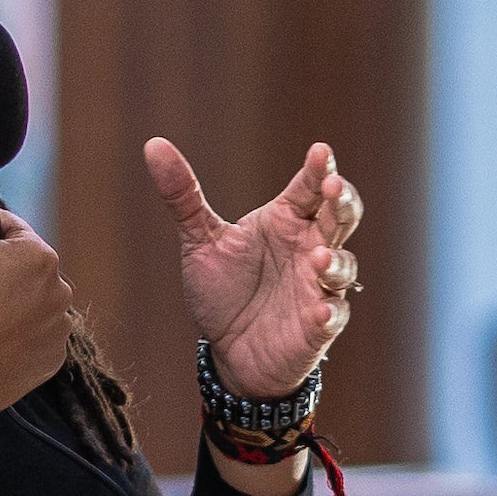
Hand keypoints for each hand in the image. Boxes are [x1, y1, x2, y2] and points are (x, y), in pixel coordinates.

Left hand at [144, 138, 360, 396]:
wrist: (228, 351)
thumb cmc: (223, 292)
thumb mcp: (199, 242)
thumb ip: (183, 196)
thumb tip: (153, 144)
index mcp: (287, 220)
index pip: (310, 187)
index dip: (320, 169)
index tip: (320, 151)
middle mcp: (310, 247)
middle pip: (341, 216)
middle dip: (342, 201)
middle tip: (333, 186)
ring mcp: (318, 286)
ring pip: (343, 266)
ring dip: (334, 261)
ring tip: (317, 257)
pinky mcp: (319, 325)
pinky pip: (332, 315)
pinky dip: (329, 312)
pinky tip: (320, 311)